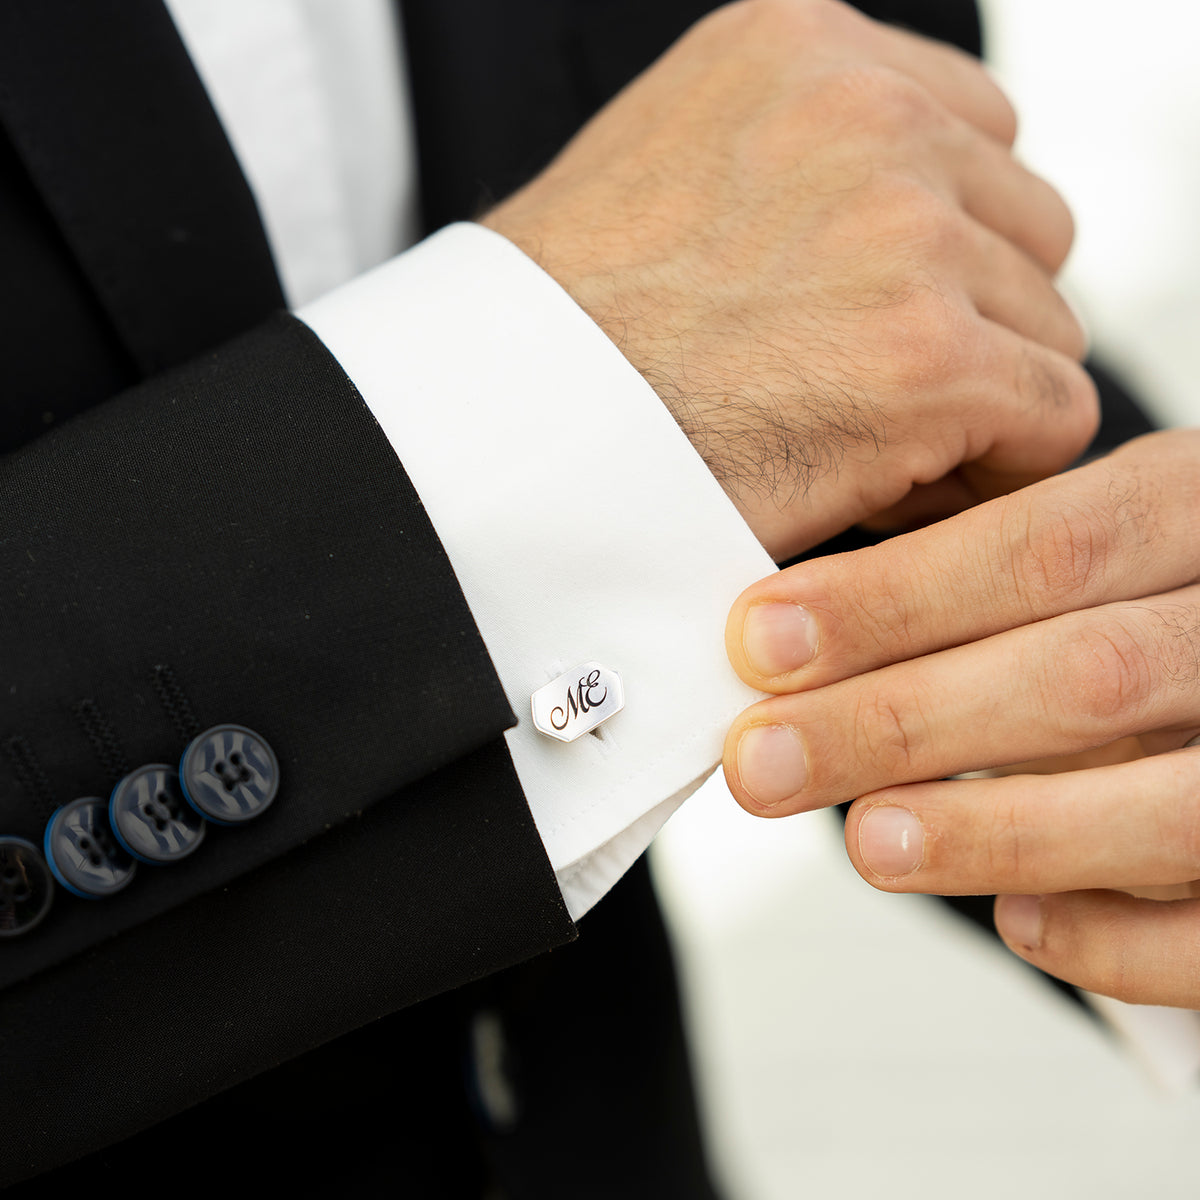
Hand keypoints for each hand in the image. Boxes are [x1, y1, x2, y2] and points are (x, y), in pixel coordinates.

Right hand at [482, 0, 1095, 558]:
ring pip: (1044, 326)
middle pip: (1026, 229)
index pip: (973, 137)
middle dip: (966, 321)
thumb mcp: (671, 173)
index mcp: (799, 49)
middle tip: (863, 396)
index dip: (940, 252)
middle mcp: (867, 112)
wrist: (493, 434)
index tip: (872, 324)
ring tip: (858, 443)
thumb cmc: (564, 339)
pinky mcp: (930, 357)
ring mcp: (905, 229)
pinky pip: (1050, 417)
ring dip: (974, 396)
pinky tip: (888, 487)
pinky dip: (988, 468)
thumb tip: (913, 219)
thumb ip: (797, 164)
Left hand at [722, 429, 1199, 1005]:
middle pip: (1087, 674)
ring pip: (1171, 808)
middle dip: (903, 721)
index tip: (760, 641)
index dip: (893, 600)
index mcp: (1197, 513)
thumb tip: (794, 646)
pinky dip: (1115, 938)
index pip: (1045, 547)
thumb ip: (992, 577)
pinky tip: (1017, 919)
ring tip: (866, 841)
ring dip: (998, 829)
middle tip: (766, 763)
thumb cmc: (1159, 600)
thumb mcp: (1103, 541)